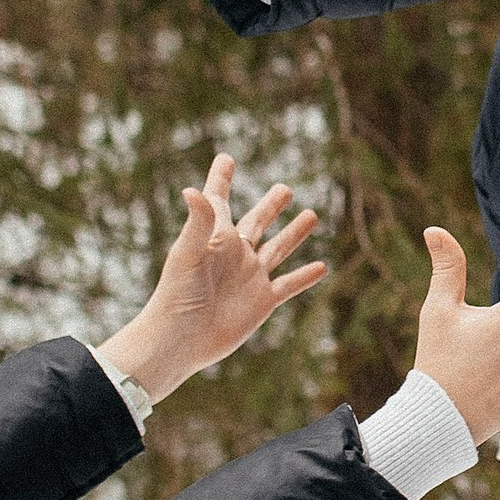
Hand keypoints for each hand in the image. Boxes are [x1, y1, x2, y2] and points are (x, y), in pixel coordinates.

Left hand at [98, 154, 326, 402]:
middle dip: (270, 205)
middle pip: (257, 222)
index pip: (218, 200)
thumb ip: (197, 221)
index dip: (220, 179)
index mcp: (216, 237)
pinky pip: (288, 285)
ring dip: (295, 233)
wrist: (180, 341)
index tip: (225, 158)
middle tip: (284, 188)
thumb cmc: (177, 295)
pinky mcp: (262, 301)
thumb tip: (192, 190)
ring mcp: (250, 276)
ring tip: (312, 214)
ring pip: (278, 248)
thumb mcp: (188, 254)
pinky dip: (305, 276)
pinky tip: (322, 266)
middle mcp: (235, 254)